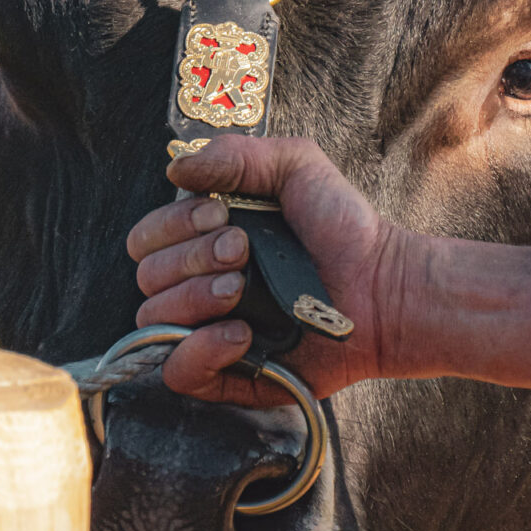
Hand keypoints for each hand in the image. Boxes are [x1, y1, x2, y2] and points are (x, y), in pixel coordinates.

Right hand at [125, 136, 412, 404]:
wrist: (383, 286)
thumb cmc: (343, 228)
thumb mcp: (294, 167)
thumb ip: (234, 155)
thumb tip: (175, 169)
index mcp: (202, 240)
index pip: (147, 237)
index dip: (173, 225)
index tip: (221, 216)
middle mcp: (199, 285)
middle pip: (148, 277)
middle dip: (192, 258)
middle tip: (242, 249)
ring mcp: (209, 332)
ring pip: (156, 321)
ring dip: (196, 299)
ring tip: (241, 288)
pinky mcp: (228, 375)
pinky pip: (178, 371)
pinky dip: (199, 350)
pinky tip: (241, 332)